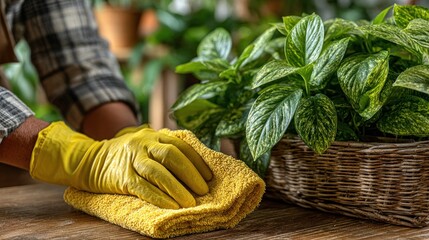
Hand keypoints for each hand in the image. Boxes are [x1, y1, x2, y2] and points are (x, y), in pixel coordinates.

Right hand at [30, 122, 211, 208]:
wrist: (90, 160)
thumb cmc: (126, 156)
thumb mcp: (146, 145)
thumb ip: (165, 151)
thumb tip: (195, 171)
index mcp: (154, 135)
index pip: (181, 146)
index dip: (198, 162)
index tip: (209, 177)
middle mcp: (144, 143)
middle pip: (172, 155)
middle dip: (191, 174)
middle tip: (203, 191)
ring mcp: (132, 159)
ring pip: (159, 172)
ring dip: (177, 188)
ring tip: (190, 202)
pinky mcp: (121, 176)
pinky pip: (143, 187)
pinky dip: (159, 197)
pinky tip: (170, 206)